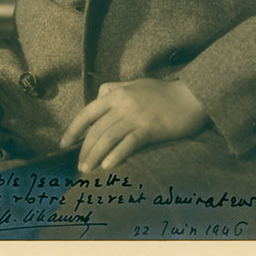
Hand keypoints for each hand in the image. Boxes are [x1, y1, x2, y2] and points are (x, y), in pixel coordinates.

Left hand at [60, 78, 209, 172]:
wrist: (191, 96)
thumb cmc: (163, 92)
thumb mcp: (135, 84)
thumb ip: (115, 89)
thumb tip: (99, 97)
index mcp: (117, 94)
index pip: (87, 112)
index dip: (73, 130)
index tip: (64, 144)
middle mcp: (123, 104)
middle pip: (96, 130)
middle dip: (84, 149)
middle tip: (80, 166)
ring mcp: (136, 116)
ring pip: (108, 138)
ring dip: (95, 156)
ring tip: (88, 170)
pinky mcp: (150, 129)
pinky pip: (128, 143)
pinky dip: (116, 155)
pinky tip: (107, 167)